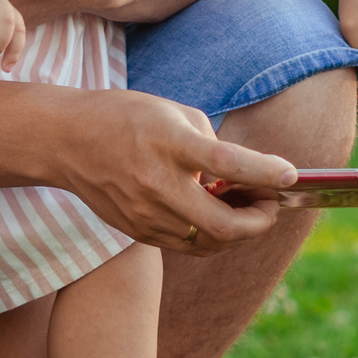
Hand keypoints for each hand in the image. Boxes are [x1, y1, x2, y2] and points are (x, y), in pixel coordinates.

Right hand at [50, 90, 298, 251]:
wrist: (67, 141)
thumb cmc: (125, 117)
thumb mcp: (173, 112)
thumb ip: (211, 143)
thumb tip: (242, 175)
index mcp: (169, 142)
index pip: (226, 163)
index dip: (264, 173)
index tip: (290, 176)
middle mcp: (157, 183)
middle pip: (224, 225)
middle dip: (260, 220)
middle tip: (270, 203)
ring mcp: (146, 214)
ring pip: (210, 243)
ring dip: (239, 229)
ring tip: (246, 206)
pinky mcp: (138, 231)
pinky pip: (189, 245)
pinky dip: (214, 236)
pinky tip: (218, 215)